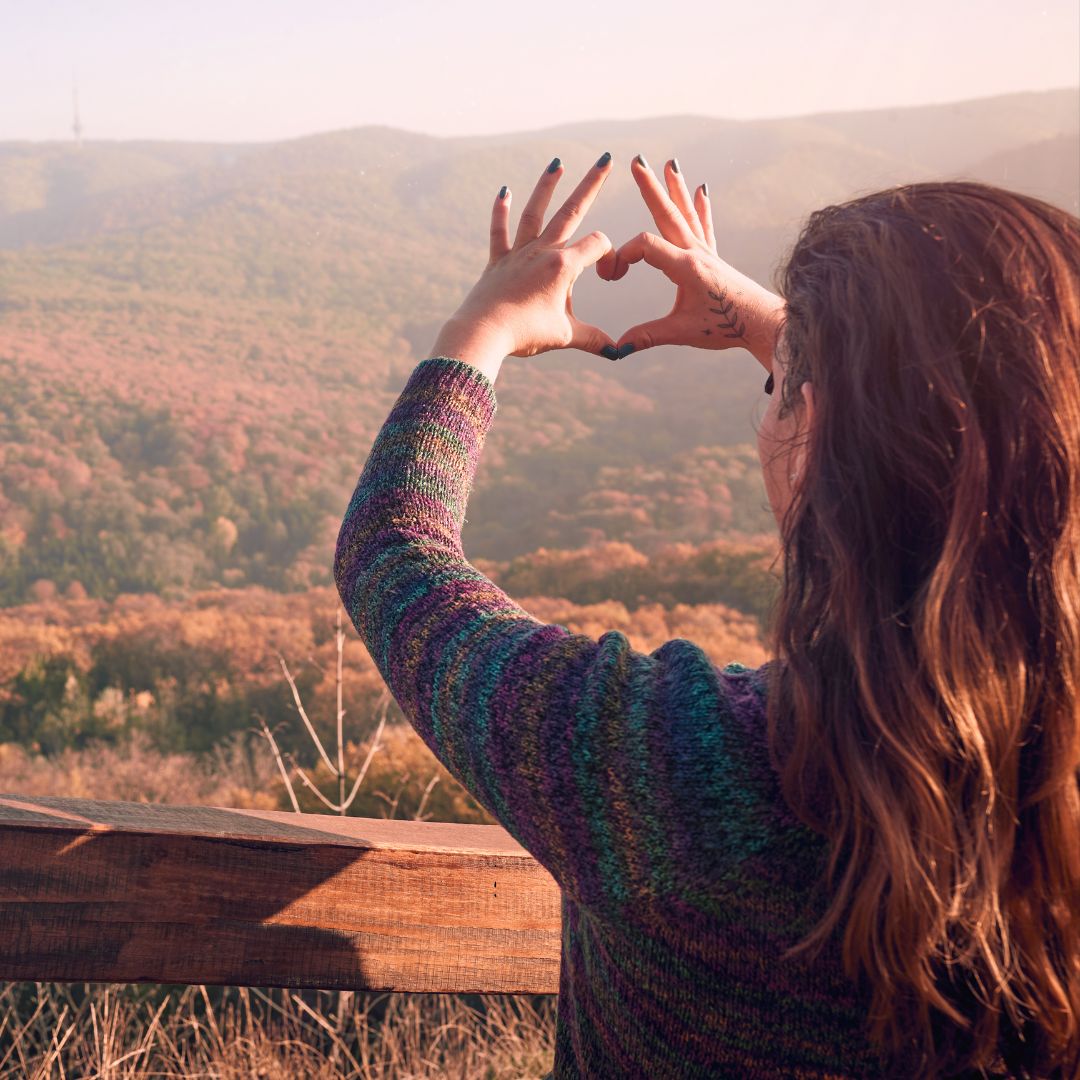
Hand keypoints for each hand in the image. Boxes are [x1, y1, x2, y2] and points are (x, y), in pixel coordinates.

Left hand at [431, 155, 618, 377]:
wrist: (484, 333)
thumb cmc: (525, 334)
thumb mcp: (565, 336)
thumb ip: (594, 339)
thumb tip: (619, 352)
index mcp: (563, 266)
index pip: (597, 244)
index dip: (609, 256)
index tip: (608, 277)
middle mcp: (542, 251)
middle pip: (572, 210)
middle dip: (592, 183)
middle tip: (606, 158)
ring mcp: (518, 253)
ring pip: (535, 212)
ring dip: (547, 186)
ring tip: (557, 163)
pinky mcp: (498, 261)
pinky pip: (499, 232)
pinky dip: (500, 211)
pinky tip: (504, 191)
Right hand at [597, 157, 784, 368]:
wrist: (761, 324)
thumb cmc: (725, 327)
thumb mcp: (682, 333)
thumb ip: (648, 336)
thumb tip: (617, 349)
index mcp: (686, 267)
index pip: (646, 247)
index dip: (624, 256)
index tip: (612, 276)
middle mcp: (696, 253)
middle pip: (668, 214)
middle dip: (650, 188)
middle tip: (637, 161)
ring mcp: (706, 253)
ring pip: (686, 214)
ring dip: (676, 188)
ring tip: (670, 163)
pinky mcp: (714, 259)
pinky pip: (704, 227)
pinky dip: (701, 208)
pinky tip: (701, 190)